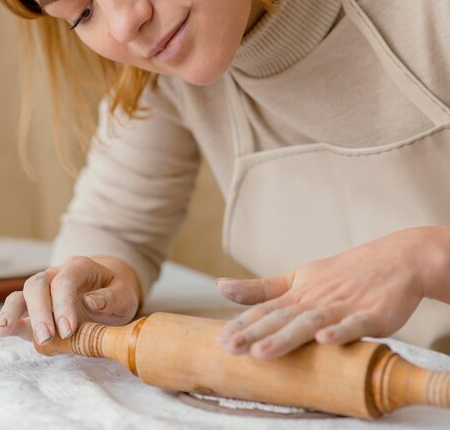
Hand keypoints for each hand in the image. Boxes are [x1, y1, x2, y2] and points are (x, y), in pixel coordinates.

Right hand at [0, 255, 139, 345]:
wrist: (108, 292)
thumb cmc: (116, 293)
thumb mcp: (125, 294)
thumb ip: (112, 297)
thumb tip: (92, 302)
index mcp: (79, 268)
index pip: (65, 280)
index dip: (64, 304)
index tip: (69, 329)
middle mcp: (55, 275)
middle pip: (37, 285)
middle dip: (39, 311)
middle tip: (47, 337)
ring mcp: (40, 293)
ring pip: (19, 296)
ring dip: (10, 314)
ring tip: (3, 332)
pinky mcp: (31, 311)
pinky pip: (10, 314)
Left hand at [216, 229, 424, 359]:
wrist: (394, 261)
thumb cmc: (342, 274)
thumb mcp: (298, 278)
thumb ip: (262, 288)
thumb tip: (220, 286)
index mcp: (297, 293)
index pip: (265, 311)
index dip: (242, 325)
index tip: (219, 340)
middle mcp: (315, 300)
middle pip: (281, 319)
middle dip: (254, 334)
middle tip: (229, 348)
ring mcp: (342, 306)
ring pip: (309, 323)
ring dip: (286, 338)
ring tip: (262, 353)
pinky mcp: (371, 314)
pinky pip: (354, 325)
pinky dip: (340, 332)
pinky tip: (325, 340)